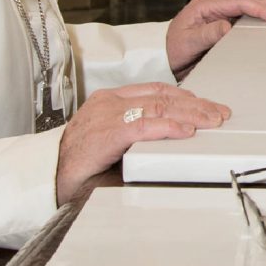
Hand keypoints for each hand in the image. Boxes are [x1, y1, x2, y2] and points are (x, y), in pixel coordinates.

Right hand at [55, 84, 232, 204]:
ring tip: (212, 121)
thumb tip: (171, 138)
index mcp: (110, 100)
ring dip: (190, 113)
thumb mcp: (111, 142)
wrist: (47, 175)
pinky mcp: (107, 133)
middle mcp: (109, 102)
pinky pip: (143, 125)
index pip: (155, 90)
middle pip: (162, 95)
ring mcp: (107, 115)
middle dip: (196, 104)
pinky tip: (185, 130)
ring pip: (158, 106)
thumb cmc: (78, 163)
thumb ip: (135, 134)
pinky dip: (168, 126)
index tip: (206, 106)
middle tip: (219, 114)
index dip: (184, 96)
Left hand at [165, 0, 265, 73]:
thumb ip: (206, 35)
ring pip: (250, 4)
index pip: (239, 2)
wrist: (162, 57)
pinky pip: (246, 14)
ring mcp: (219, 11)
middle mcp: (214, 5)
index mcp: (205, 5)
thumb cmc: (171, 50)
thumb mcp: (186, 44)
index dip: (260, 9)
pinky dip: (263, 15)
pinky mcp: (223, 20)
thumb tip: (228, 26)